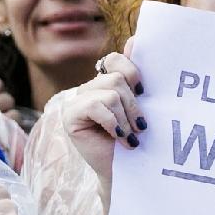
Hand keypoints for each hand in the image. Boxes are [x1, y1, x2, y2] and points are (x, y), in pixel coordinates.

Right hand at [47, 50, 144, 193]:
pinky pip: (98, 106)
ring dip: (127, 117)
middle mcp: (88, 88)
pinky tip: (120, 139)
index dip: (132, 72)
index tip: (145, 93)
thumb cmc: (136, 142)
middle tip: (141, 127)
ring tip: (130, 136)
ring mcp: (76, 101)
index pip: (115, 60)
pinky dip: (114, 123)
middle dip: (134, 104)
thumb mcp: (141, 106)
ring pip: (110, 91)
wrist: (126, 174)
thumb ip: (136, 77)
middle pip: (116, 77)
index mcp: (105, 83)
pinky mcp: (70, 115)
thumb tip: (135, 40)